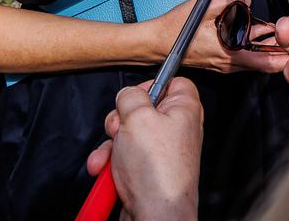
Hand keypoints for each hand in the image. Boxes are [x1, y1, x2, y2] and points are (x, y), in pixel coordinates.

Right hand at [86, 78, 201, 220]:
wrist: (154, 216)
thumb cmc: (157, 172)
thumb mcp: (137, 117)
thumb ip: (130, 96)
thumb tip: (127, 93)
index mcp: (184, 109)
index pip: (172, 82)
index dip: (150, 85)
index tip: (135, 97)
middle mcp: (175, 129)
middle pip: (141, 109)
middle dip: (120, 121)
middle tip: (119, 130)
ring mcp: (160, 152)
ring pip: (126, 135)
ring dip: (110, 146)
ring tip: (111, 158)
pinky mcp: (146, 171)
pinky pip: (122, 158)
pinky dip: (110, 164)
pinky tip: (104, 172)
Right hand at [153, 0, 288, 74]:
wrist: (159, 42)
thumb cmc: (177, 30)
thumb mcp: (206, 5)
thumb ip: (230, 0)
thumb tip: (246, 0)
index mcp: (230, 52)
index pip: (267, 62)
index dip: (285, 55)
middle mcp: (230, 63)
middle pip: (265, 62)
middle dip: (280, 49)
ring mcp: (225, 64)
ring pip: (255, 60)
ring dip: (267, 47)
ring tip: (277, 32)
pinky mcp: (221, 61)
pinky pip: (244, 57)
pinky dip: (253, 47)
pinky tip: (256, 34)